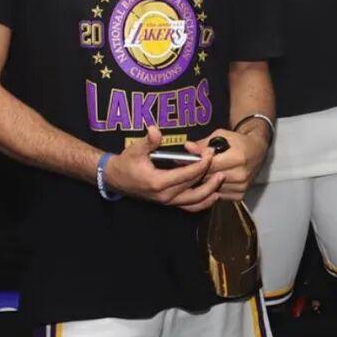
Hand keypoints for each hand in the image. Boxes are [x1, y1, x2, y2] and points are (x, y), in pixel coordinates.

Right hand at [103, 125, 223, 212]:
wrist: (115, 179)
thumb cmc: (126, 163)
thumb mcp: (135, 150)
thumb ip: (148, 141)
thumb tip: (155, 130)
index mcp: (158, 182)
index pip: (187, 174)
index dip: (201, 164)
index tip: (210, 153)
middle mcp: (165, 195)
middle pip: (194, 188)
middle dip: (209, 175)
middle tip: (220, 164)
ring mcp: (167, 202)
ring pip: (194, 202)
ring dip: (210, 192)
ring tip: (221, 180)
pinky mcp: (168, 203)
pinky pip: (189, 207)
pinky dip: (202, 203)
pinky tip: (213, 195)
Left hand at [186, 127, 268, 200]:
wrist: (257, 150)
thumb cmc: (238, 142)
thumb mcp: (221, 136)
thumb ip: (203, 144)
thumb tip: (188, 147)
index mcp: (238, 158)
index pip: (209, 166)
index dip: (196, 164)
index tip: (187, 161)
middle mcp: (241, 174)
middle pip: (209, 178)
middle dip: (199, 173)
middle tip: (193, 168)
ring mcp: (241, 186)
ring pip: (212, 188)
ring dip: (206, 182)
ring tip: (206, 173)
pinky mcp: (240, 195)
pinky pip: (219, 195)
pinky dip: (214, 189)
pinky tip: (215, 180)